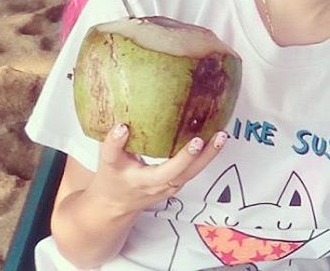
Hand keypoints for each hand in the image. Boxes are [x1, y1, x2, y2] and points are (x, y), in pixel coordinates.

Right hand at [85, 123, 227, 216]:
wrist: (117, 206)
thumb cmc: (113, 178)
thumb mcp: (108, 160)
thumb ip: (113, 142)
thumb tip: (121, 124)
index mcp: (126, 175)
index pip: (116, 159)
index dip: (117, 144)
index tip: (122, 128)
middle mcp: (149, 184)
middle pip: (169, 174)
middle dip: (185, 159)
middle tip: (197, 141)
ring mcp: (167, 186)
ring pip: (189, 174)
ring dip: (207, 156)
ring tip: (221, 136)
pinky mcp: (178, 183)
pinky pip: (195, 170)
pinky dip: (208, 156)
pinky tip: (218, 138)